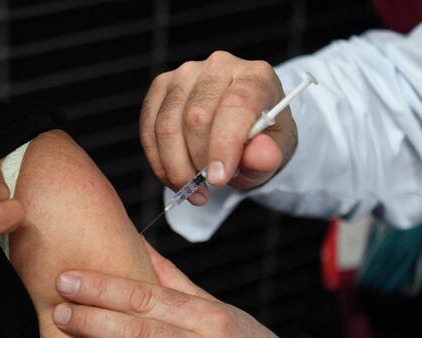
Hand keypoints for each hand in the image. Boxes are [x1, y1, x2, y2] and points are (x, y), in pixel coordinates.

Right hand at [140, 51, 296, 203]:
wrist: (242, 129)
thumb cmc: (259, 139)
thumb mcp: (272, 153)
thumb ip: (267, 156)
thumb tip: (260, 156)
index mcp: (256, 76)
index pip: (237, 104)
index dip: (224, 145)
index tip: (218, 178)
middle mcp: (219, 66)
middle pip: (196, 116)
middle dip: (198, 161)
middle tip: (208, 186)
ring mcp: (185, 75)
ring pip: (167, 125)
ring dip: (175, 166)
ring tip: (192, 187)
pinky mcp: (161, 88)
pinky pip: (149, 129)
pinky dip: (158, 161)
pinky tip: (174, 177)